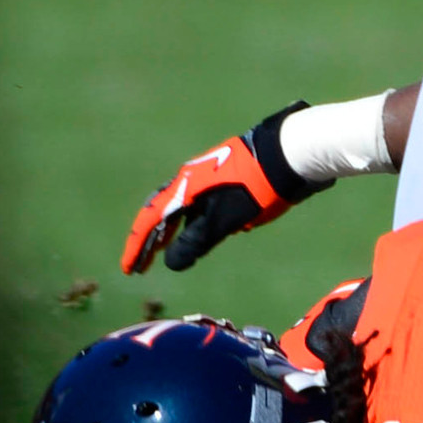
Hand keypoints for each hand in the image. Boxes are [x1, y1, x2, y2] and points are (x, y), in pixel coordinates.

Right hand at [119, 105, 311, 275]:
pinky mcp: (231, 178)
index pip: (151, 219)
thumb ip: (197, 240)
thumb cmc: (257, 187)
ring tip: (165, 251)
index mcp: (186, 186)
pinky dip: (194, 221)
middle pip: (163, 211)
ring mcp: (212, 177)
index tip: (129, 270)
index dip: (138, 246)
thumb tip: (171, 263)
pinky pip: (203, 203)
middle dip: (151, 239)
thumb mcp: (225, 219)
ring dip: (172, 231)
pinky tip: (203, 233)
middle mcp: (193, 179)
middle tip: (142, 264)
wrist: (293, 152)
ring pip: (184, 207)